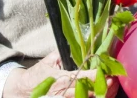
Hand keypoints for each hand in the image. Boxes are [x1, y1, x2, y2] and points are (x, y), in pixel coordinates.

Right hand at [3, 52, 118, 97]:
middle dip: (101, 87)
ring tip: (110, 88)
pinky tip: (99, 94)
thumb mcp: (49, 60)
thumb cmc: (38, 74)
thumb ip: (63, 54)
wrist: (23, 89)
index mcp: (62, 78)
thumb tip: (78, 44)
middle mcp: (64, 92)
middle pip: (87, 92)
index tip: (107, 72)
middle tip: (113, 81)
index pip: (82, 78)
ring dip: (98, 95)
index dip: (96, 76)